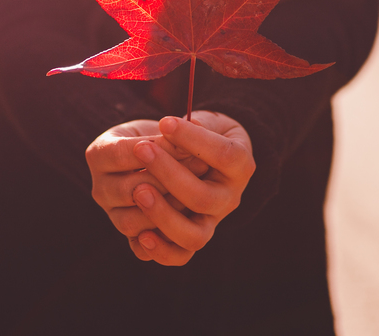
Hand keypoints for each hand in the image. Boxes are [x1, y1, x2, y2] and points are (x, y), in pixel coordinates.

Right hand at [86, 120, 209, 248]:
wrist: (169, 160)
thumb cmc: (165, 139)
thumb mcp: (164, 131)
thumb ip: (172, 139)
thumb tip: (191, 144)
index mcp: (99, 154)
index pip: (123, 154)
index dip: (160, 150)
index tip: (189, 145)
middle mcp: (100, 188)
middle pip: (129, 190)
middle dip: (169, 178)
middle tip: (202, 165)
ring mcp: (114, 215)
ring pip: (132, 223)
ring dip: (169, 209)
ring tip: (198, 192)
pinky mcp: (132, 238)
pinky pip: (141, 251)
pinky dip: (161, 246)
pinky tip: (184, 224)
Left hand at [129, 111, 254, 266]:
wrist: (207, 157)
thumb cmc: (204, 132)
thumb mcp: (206, 121)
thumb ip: (193, 126)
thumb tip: (170, 129)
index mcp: (240, 166)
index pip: (224, 154)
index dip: (194, 139)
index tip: (165, 121)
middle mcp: (229, 199)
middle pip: (203, 197)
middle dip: (169, 173)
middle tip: (142, 148)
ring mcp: (211, 223)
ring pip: (193, 236)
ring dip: (162, 215)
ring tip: (138, 190)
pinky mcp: (189, 240)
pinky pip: (179, 256)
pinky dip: (160, 250)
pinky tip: (141, 235)